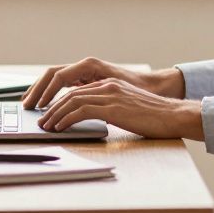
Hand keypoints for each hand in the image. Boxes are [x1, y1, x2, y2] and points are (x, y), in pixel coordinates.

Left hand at [36, 78, 204, 140]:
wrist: (173, 116)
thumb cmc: (154, 117)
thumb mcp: (128, 109)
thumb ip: (110, 108)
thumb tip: (93, 120)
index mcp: (110, 84)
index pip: (76, 89)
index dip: (58, 100)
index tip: (47, 111)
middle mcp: (108, 86)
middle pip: (69, 92)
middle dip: (51, 106)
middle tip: (40, 120)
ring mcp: (110, 95)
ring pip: (71, 100)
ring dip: (54, 114)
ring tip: (46, 126)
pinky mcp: (112, 108)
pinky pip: (81, 111)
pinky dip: (66, 119)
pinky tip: (60, 128)